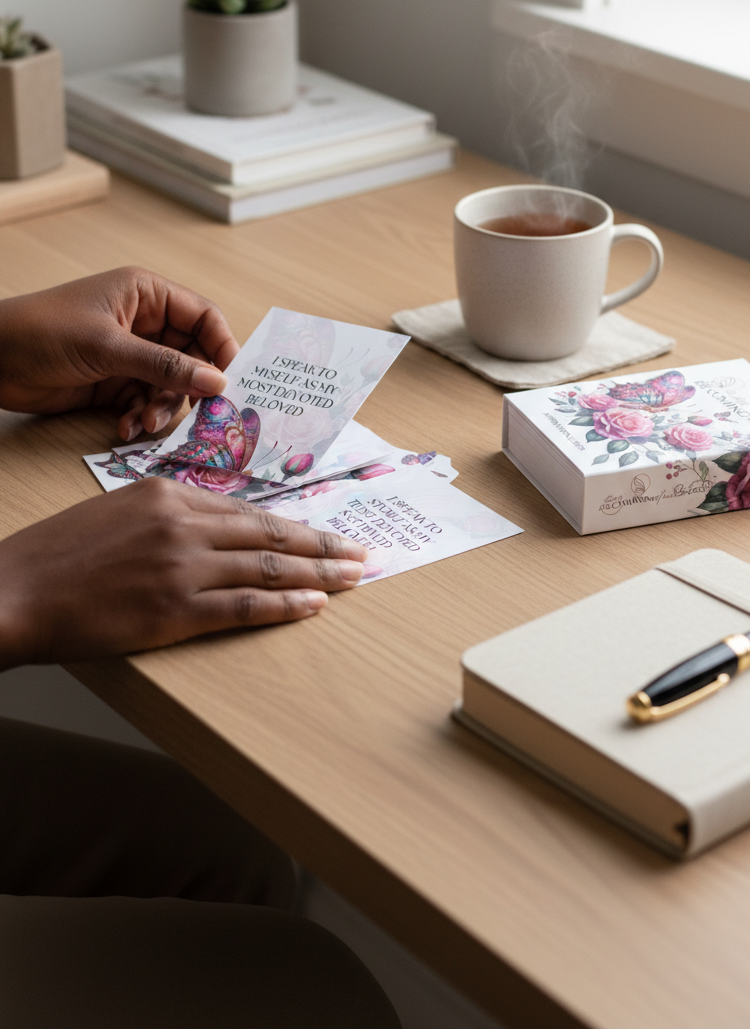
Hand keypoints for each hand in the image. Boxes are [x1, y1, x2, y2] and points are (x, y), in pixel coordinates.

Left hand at [0, 267, 238, 441]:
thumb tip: (217, 381)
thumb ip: (165, 366)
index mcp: (147, 295)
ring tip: (144, 423)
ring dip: (162, 407)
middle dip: (189, 387)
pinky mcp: (112, 382)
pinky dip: (140, 416)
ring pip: (169, 385)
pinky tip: (126, 428)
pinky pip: (144, 401)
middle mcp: (143, 323)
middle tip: (193, 414)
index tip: (231, 383)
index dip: (222, 348)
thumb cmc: (43, 332)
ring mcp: (128, 354)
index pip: (203, 318)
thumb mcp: (109, 347)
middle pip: (191, 357)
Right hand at [0, 478, 367, 668]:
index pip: (246, 511)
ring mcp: (183, 567)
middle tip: (360, 553)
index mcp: (168, 495)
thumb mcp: (116, 511)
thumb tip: (214, 530)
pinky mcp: (176, 610)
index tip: (321, 531)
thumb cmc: (59, 555)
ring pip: (268, 567)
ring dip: (319, 573)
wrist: (18, 590)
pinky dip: (285, 605)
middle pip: (270, 534)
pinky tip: (313, 605)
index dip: (291, 524)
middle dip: (322, 544)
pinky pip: (245, 605)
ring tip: (353, 577)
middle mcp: (183, 524)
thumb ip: (168, 516)